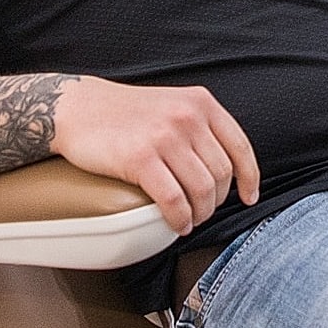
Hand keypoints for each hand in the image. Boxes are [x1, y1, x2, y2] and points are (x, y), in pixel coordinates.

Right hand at [50, 77, 261, 234]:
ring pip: (202, 190)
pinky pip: (173, 200)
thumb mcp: (173, 104)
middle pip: (221, 173)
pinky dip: (180, 218)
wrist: (78, 108)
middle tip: (204, 211)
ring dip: (200, 214)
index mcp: (201, 103)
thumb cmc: (124, 113)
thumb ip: (200, 126)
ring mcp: (164, 137)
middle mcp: (187, 117)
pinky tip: (177, 224)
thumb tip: (227, 165)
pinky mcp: (140, 159)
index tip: (248, 196)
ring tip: (190, 220)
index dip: (249, 177)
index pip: (240, 146)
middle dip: (216, 201)